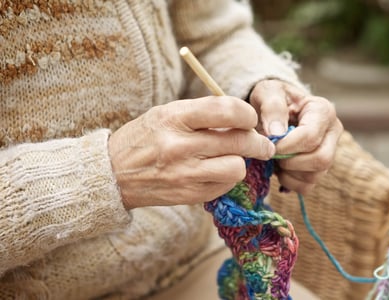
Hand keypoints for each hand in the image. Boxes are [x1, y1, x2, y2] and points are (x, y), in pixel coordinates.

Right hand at [108, 96, 275, 208]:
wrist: (112, 173)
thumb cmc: (147, 137)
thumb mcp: (168, 113)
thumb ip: (204, 113)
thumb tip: (245, 120)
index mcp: (175, 117)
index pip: (227, 110)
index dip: (248, 114)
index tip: (251, 119)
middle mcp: (180, 146)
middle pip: (239, 142)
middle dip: (259, 143)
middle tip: (264, 145)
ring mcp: (184, 174)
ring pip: (237, 168)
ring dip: (241, 163)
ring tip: (234, 159)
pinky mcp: (188, 195)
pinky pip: (225, 186)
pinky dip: (226, 179)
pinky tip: (216, 172)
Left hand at [249, 80, 342, 193]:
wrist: (275, 109)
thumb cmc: (273, 98)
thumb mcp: (268, 92)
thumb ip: (272, 107)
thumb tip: (277, 133)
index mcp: (323, 111)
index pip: (310, 137)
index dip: (286, 146)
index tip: (269, 144)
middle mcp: (333, 132)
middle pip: (321, 159)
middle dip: (291, 162)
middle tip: (272, 154)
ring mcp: (330, 152)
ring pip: (315, 175)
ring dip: (288, 173)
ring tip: (274, 158)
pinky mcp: (320, 169)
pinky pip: (307, 186)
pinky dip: (289, 182)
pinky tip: (279, 168)